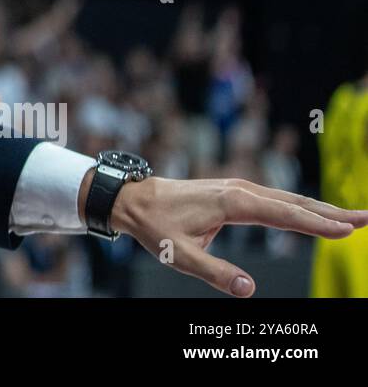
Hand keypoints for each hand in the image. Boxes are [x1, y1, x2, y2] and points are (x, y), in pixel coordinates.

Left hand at [107, 175, 367, 295]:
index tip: (348, 230)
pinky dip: (300, 206)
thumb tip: (249, 290)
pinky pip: (275, 199)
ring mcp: (238, 188)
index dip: (318, 224)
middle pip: (294, 202)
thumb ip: (215, 273)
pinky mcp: (235, 191)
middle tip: (367, 219)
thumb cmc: (156, 226)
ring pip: (287, 199)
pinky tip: (313, 213)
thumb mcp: (181, 255)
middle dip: (332, 212)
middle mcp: (240, 190)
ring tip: (352, 218)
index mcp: (233, 203)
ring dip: (320, 208)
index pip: (285, 215)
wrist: (134, 199)